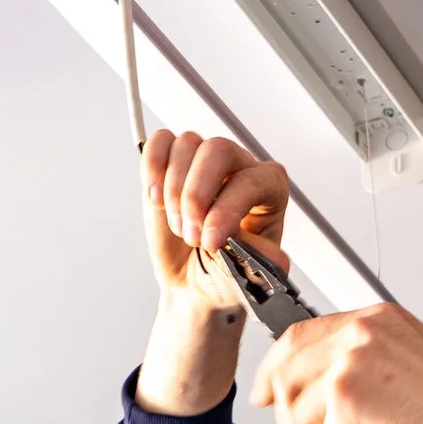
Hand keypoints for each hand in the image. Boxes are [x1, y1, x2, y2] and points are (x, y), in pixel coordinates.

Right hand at [141, 131, 290, 306]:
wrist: (196, 281)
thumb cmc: (227, 273)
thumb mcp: (248, 275)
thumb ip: (256, 259)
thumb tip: (259, 249)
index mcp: (269, 188)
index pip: (251, 181)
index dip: (227, 210)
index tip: (210, 241)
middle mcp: (239, 167)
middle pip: (218, 150)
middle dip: (196, 195)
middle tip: (190, 235)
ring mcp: (205, 162)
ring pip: (188, 145)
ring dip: (174, 191)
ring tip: (178, 227)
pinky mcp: (172, 163)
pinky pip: (162, 141)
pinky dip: (152, 165)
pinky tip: (156, 198)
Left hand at [252, 304, 422, 423]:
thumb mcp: (415, 370)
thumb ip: (369, 373)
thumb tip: (327, 404)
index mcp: (377, 321)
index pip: (305, 335)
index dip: (279, 367)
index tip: (269, 394)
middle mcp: (360, 334)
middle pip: (289, 373)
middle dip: (289, 422)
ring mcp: (348, 364)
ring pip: (302, 421)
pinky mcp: (345, 403)